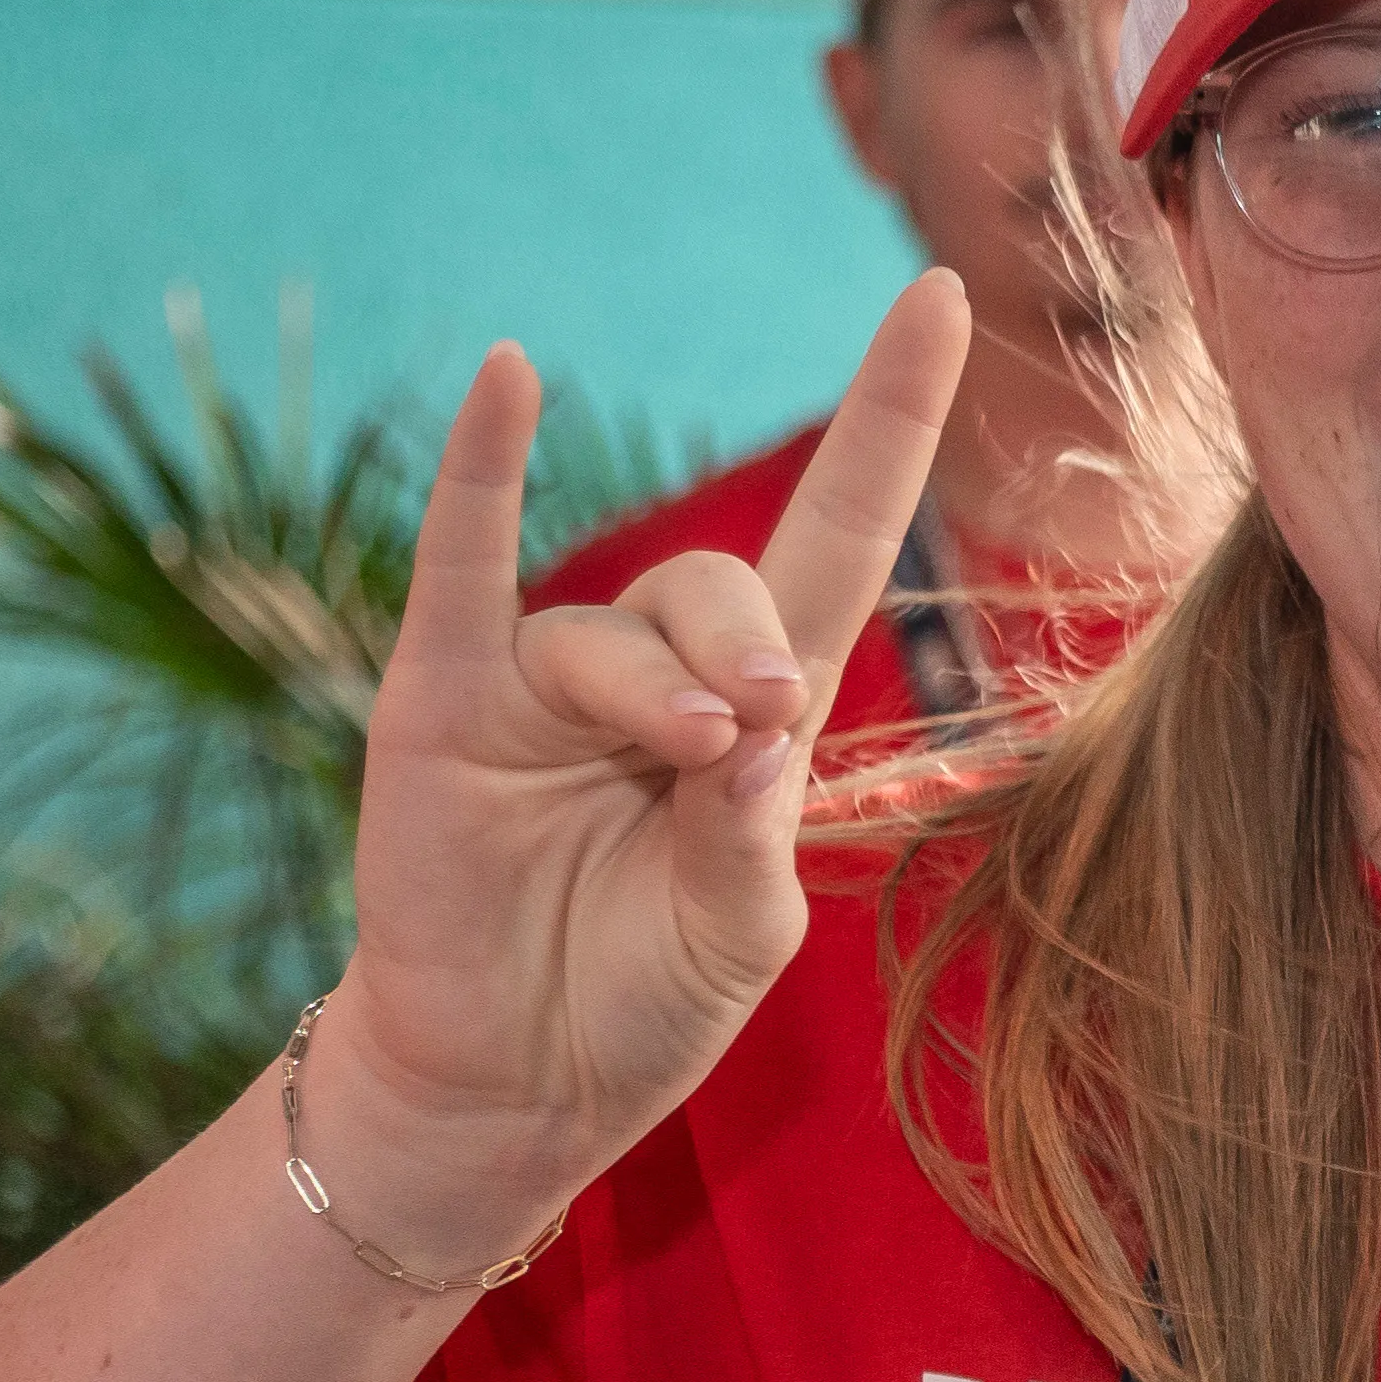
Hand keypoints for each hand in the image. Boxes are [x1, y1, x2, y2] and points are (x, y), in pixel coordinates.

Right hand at [289, 278, 965, 1264]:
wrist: (509, 1085)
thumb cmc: (637, 1001)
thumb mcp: (735, 935)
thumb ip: (754, 833)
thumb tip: (752, 724)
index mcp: (758, 712)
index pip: (838, 535)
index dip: (887, 422)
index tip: (938, 296)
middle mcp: (657, 671)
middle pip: (723, 587)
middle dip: (745, 646)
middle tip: (749, 731)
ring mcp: (542, 680)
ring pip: (614, 630)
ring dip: (657, 686)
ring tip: (684, 755)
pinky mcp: (442, 703)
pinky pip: (462, 567)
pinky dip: (482, 473)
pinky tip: (510, 378)